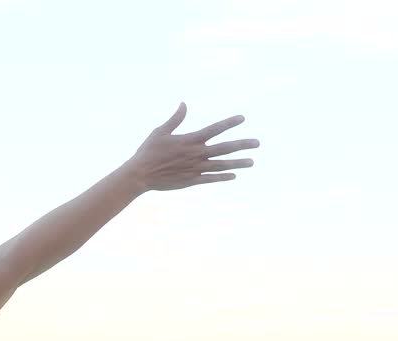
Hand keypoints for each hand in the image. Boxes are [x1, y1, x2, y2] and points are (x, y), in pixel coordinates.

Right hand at [125, 103, 258, 191]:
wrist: (139, 175)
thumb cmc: (148, 152)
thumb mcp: (160, 132)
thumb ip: (175, 119)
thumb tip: (184, 104)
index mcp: (190, 140)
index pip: (215, 129)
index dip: (229, 123)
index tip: (242, 118)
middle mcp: (196, 154)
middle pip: (225, 148)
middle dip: (243, 145)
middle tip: (258, 143)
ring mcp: (195, 168)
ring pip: (222, 165)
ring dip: (238, 163)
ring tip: (252, 162)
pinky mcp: (191, 180)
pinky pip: (211, 178)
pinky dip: (223, 177)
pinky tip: (233, 175)